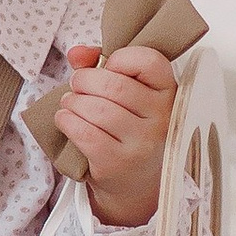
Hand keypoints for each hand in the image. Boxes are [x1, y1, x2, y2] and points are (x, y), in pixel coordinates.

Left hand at [54, 42, 176, 227]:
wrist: (135, 182)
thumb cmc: (129, 128)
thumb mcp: (127, 94)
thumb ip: (101, 64)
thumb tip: (77, 53)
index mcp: (169, 93)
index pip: (149, 60)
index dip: (120, 58)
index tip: (108, 67)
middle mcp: (162, 119)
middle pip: (114, 85)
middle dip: (84, 80)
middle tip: (77, 85)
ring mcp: (142, 143)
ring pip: (96, 109)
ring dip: (72, 102)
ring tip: (70, 104)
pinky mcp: (118, 162)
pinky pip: (84, 133)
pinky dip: (66, 121)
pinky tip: (66, 119)